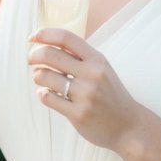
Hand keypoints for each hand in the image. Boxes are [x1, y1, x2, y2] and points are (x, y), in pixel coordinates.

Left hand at [28, 28, 143, 150]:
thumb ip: (80, 58)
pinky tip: (47, 94)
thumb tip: (48, 45)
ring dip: (37, 77)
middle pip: (50, 55)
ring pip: (44, 76)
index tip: (33, 37)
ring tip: (42, 80)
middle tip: (31, 60)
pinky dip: (42, 94)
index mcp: (97, 60)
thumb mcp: (102, 69)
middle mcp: (92, 74)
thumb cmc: (110, 95)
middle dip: (34, 55)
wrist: (128, 126)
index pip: (66, 38)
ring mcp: (85, 95)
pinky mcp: (78, 114)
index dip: (45, 34)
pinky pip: (47, 97)